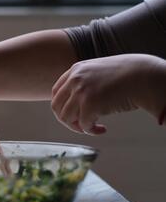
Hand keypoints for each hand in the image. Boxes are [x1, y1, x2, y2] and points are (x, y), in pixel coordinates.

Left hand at [51, 54, 165, 134]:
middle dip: (66, 120)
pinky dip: (91, 131)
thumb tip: (75, 105)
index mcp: (75, 70)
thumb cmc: (128, 76)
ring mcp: (81, 91)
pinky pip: (83, 125)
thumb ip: (84, 83)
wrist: (145, 75)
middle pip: (56, 106)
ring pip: (66, 118)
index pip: (56, 92)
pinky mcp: (90, 104)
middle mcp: (75, 79)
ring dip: (78, 127)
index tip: (72, 114)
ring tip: (92, 127)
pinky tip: (102, 129)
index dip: (61, 107)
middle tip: (80, 126)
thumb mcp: (98, 72)